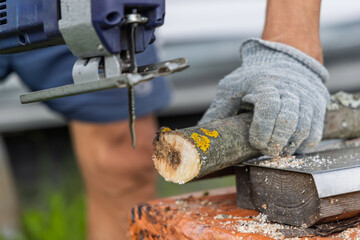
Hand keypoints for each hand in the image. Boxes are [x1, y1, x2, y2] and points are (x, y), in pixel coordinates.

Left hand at [199, 39, 329, 155]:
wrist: (283, 59)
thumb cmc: (253, 76)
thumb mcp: (232, 87)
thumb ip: (218, 108)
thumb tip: (200, 130)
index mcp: (265, 84)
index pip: (269, 107)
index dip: (262, 129)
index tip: (255, 142)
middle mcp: (289, 89)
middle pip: (288, 121)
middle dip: (275, 142)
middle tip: (266, 150)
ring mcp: (306, 97)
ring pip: (303, 128)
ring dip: (289, 146)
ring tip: (277, 151)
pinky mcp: (317, 105)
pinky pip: (315, 131)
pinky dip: (304, 144)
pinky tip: (291, 146)